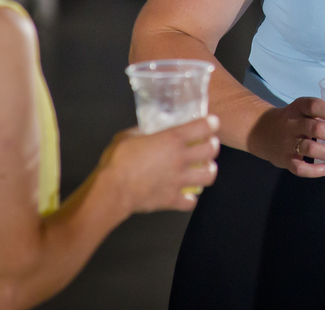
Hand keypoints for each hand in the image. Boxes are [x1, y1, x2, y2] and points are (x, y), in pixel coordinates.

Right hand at [99, 115, 219, 212]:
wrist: (112, 190)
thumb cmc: (117, 160)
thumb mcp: (128, 135)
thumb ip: (143, 132)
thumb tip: (147, 132)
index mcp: (172, 139)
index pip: (205, 126)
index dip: (212, 123)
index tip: (211, 123)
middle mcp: (181, 158)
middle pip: (212, 150)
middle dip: (212, 146)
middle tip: (206, 145)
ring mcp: (179, 180)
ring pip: (209, 175)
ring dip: (207, 171)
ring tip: (201, 170)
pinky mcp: (173, 199)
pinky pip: (191, 201)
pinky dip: (190, 198)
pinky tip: (184, 194)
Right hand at [247, 97, 324, 177]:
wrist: (260, 130)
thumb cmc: (293, 120)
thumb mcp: (305, 111)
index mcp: (298, 108)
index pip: (314, 106)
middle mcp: (291, 124)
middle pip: (315, 128)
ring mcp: (287, 143)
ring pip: (309, 148)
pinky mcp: (284, 160)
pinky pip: (299, 168)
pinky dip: (315, 170)